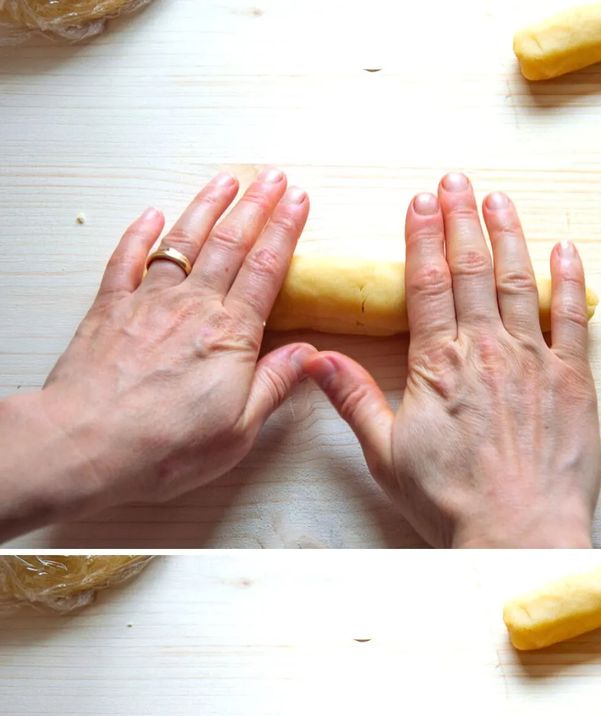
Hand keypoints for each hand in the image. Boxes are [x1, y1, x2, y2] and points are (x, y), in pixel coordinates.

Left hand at [0, 170, 314, 541]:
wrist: (89, 442)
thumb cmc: (165, 446)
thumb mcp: (238, 431)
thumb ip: (272, 386)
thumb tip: (304, 355)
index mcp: (230, 335)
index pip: (266, 269)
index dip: (285, 231)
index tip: (299, 202)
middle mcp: (193, 307)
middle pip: (231, 243)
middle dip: (256, 205)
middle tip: (275, 177)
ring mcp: (149, 302)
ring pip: (184, 241)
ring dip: (208, 207)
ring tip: (226, 181)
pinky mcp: (110, 309)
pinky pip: (128, 259)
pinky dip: (141, 233)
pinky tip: (152, 215)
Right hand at [305, 174, 600, 547]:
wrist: (518, 530)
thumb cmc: (450, 501)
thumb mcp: (386, 455)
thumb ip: (354, 400)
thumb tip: (316, 359)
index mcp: (439, 363)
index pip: (426, 283)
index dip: (422, 237)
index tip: (419, 202)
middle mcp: (486, 348)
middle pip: (471, 269)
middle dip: (461, 219)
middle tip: (455, 180)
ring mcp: (533, 359)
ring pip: (519, 281)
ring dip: (508, 235)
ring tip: (499, 199)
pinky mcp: (573, 378)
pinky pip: (572, 317)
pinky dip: (569, 279)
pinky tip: (564, 249)